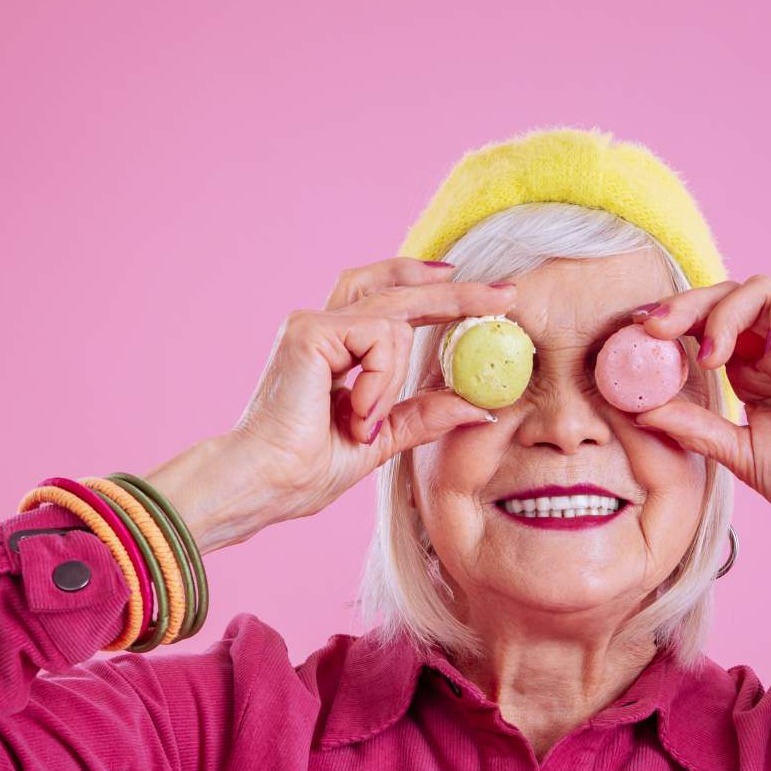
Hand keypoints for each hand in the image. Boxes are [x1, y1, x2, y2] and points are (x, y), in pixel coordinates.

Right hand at [145, 258, 507, 551]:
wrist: (264, 484)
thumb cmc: (304, 470)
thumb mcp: (380, 441)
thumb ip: (422, 417)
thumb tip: (478, 407)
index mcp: (333, 348)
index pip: (390, 301)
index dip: (433, 291)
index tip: (479, 293)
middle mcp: (321, 326)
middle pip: (397, 286)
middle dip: (455, 291)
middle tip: (506, 295)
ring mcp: (313, 323)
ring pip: (396, 320)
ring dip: (393, 379)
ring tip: (365, 424)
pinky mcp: (309, 330)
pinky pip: (378, 338)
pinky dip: (380, 380)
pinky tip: (356, 414)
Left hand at [627, 276, 770, 552]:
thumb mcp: (735, 453)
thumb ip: (694, 428)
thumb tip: (641, 411)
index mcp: (749, 370)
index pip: (705, 322)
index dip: (673, 317)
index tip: (636, 328)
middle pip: (728, 295)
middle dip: (689, 304)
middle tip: (658, 329)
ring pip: (763, 288)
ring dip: (729, 311)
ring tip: (713, 355)